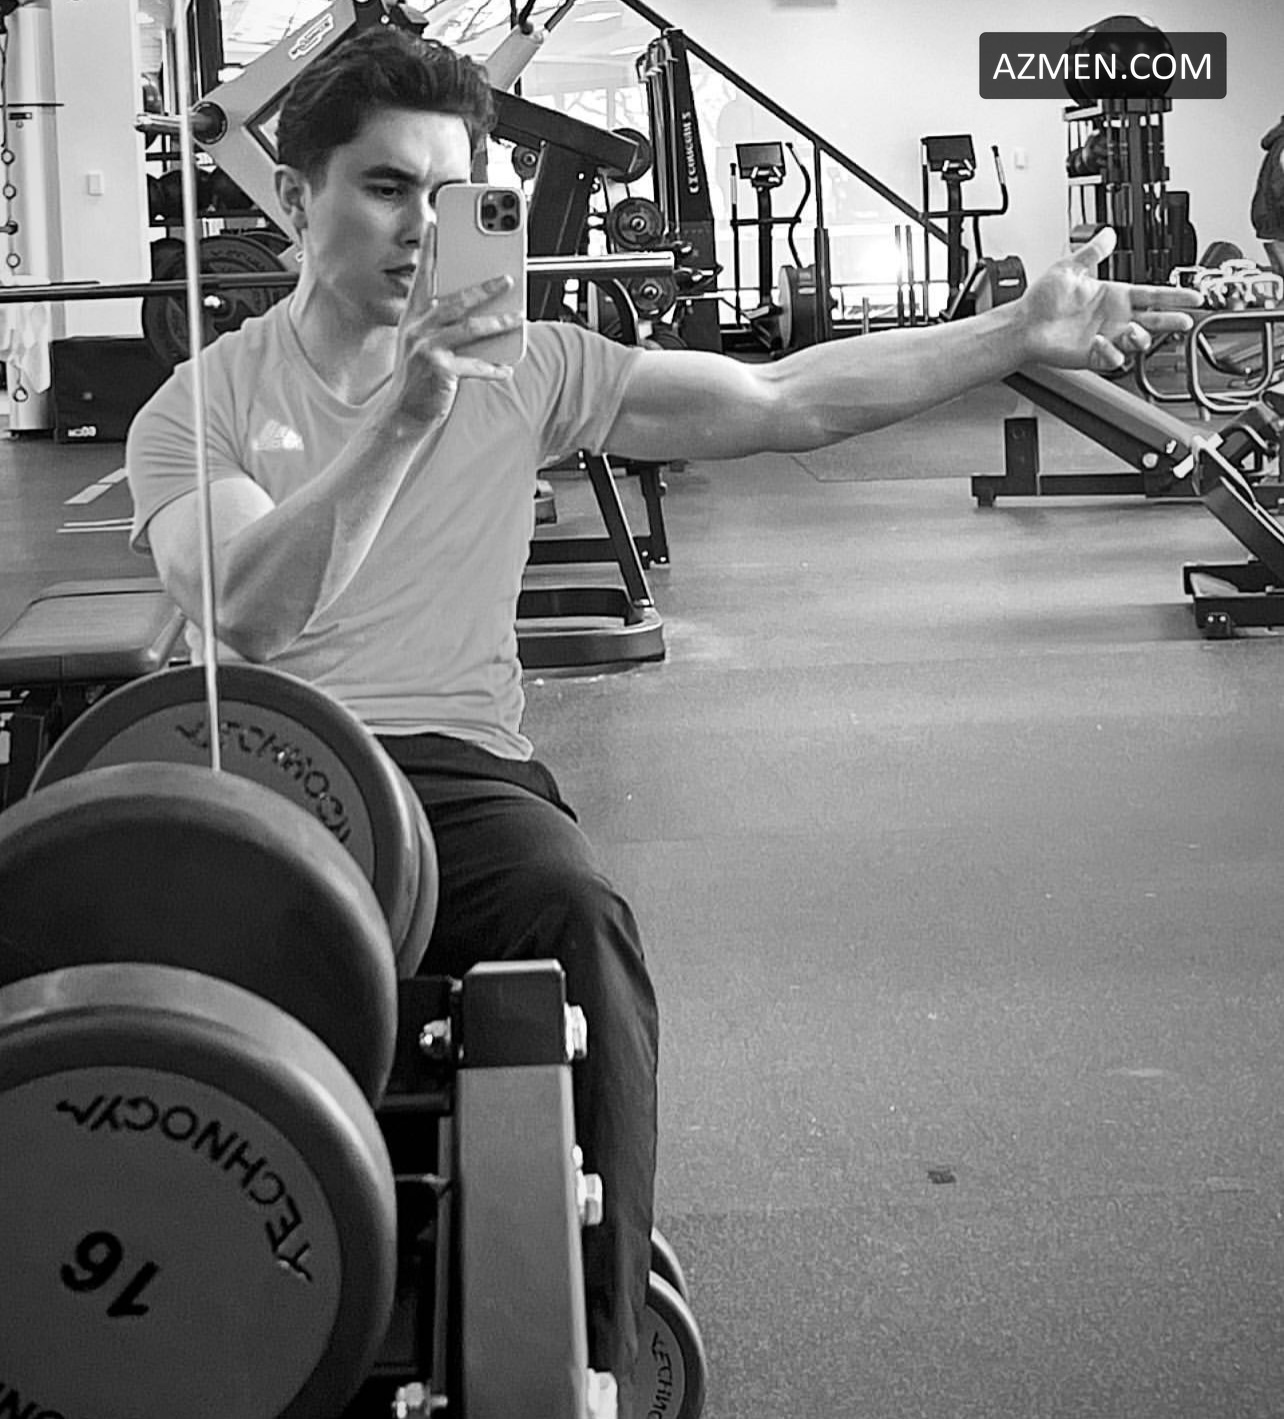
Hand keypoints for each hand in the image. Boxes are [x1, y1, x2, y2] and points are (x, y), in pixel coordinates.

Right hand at [384, 226, 523, 425]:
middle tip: (508, 277)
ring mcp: (427, 348)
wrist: (403, 412)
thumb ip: (442, 323)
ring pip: (469, 328)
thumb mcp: (423, 343)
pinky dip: (492, 368)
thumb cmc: (418, 376)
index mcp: (413, 317)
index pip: (423, 277)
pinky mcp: (439, 369)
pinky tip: (507, 369)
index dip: (429, 250)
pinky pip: (473, 366)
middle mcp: (418, 328)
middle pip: (456, 299)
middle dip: (484, 287)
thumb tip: (476, 309)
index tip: (435, 224)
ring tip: (518, 316)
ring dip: (498, 322)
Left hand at [1016, 226, 1200, 372]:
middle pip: (1154, 321)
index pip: (1153, 295)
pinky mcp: (1092, 356)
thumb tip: (1108, 233)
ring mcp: (1105, 338)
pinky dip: (1111, 352)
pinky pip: (1112, 359)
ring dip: (1141, 337)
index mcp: (1114, 296)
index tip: (1194, 295)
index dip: (1175, 296)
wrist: (1022, 325)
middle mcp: (1114, 318)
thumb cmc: (1041, 300)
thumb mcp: (1070, 268)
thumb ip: (1093, 252)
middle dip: (1172, 321)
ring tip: (1133, 330)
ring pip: (1137, 342)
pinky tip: (1102, 342)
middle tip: (1186, 320)